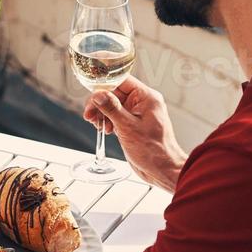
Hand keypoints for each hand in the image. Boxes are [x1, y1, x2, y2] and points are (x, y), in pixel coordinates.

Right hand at [83, 73, 187, 190]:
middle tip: (89, 115)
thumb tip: (98, 94)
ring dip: (102, 113)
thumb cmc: (153, 150)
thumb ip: (112, 109)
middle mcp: (142, 103)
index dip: (104, 85)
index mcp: (147, 98)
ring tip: (96, 125)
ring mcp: (137, 114)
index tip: (91, 92)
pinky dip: (107, 121)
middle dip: (100, 103)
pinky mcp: (132, 124)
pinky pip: (116, 116)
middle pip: (114, 93)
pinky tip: (104, 130)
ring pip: (113, 105)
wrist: (162, 170)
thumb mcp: (128, 127)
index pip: (121, 81)